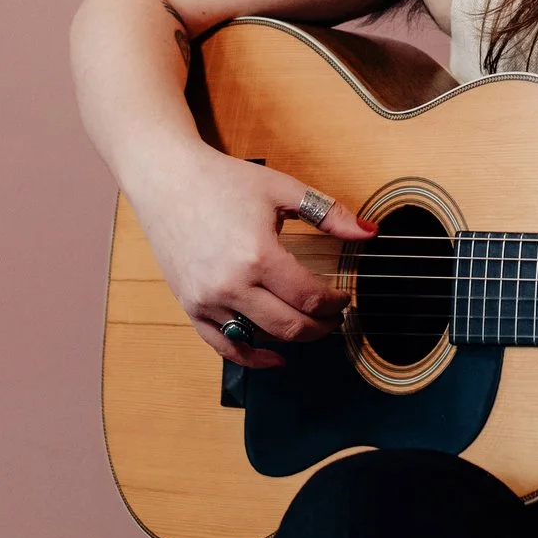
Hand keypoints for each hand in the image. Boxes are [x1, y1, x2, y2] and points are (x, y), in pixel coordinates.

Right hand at [130, 144, 375, 368]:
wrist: (167, 179)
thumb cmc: (222, 180)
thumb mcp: (281, 189)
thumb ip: (329, 213)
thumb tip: (369, 233)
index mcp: (258, 255)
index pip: (309, 297)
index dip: (334, 304)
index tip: (343, 298)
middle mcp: (231, 284)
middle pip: (290, 326)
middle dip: (321, 327)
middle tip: (334, 318)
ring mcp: (208, 299)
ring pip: (260, 338)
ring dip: (292, 339)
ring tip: (310, 327)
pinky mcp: (191, 305)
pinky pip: (223, 345)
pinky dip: (250, 357)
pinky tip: (273, 357)